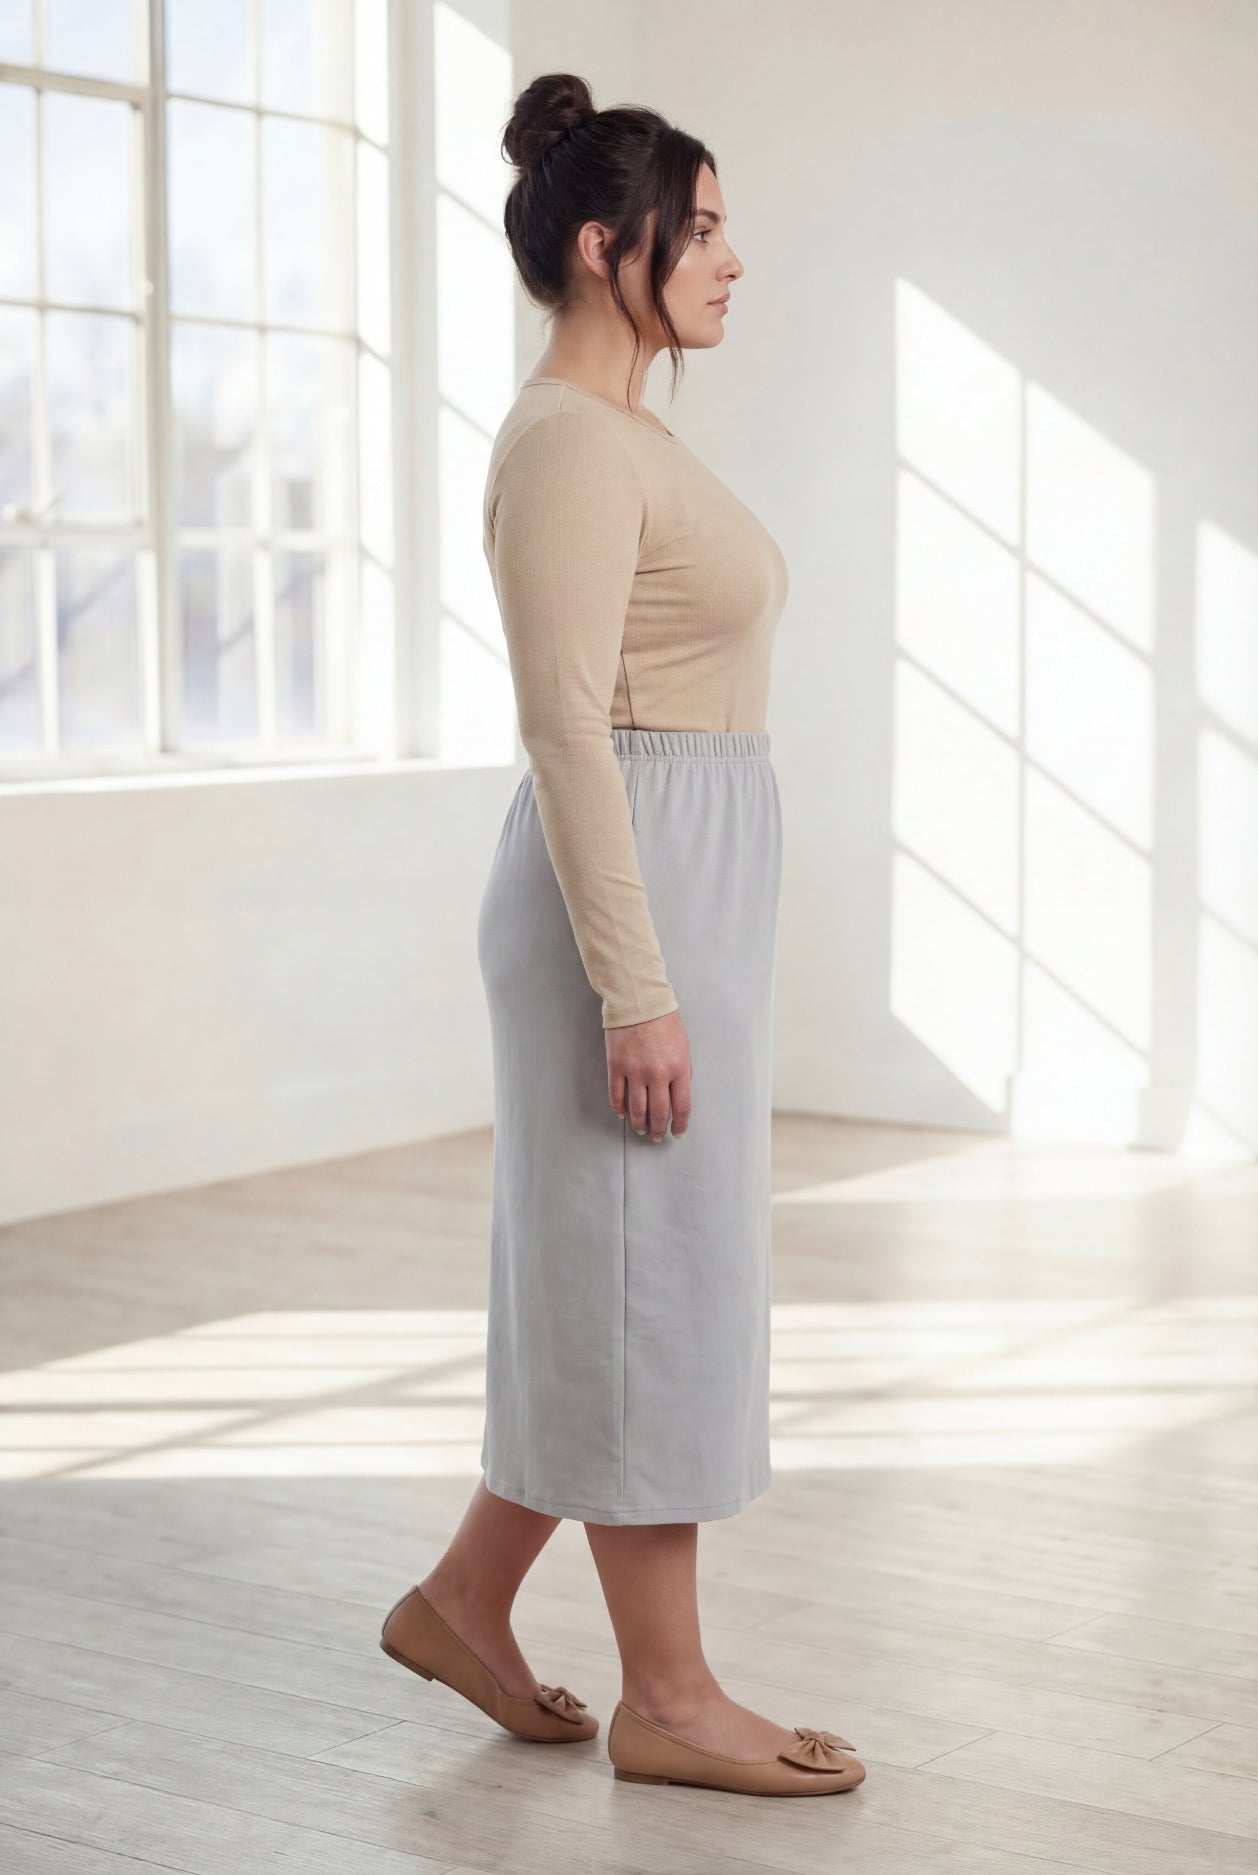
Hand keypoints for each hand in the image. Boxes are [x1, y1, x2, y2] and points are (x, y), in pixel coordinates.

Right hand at [606, 1007, 691, 1140]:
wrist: (639, 1002)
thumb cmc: (664, 1021)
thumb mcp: (684, 1046)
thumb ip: (683, 1071)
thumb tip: (678, 1093)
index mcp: (678, 1068)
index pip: (681, 1106)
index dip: (680, 1124)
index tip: (677, 1132)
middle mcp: (657, 1073)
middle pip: (658, 1112)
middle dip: (658, 1128)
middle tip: (656, 1136)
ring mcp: (635, 1071)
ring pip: (636, 1108)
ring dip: (639, 1123)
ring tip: (641, 1129)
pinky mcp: (616, 1066)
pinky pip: (617, 1094)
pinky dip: (619, 1108)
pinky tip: (623, 1114)